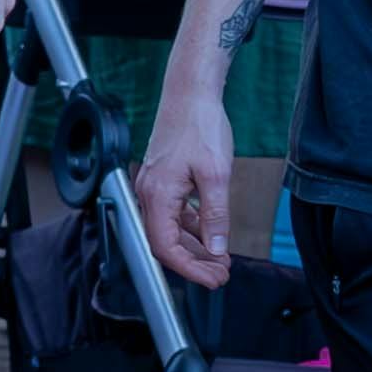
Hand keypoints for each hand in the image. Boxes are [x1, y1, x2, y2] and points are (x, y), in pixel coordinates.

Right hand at [133, 93, 236, 286]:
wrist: (190, 92)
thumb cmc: (200, 125)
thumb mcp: (216, 175)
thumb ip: (215, 215)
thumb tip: (216, 248)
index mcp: (157, 194)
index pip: (165, 247)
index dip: (189, 269)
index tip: (213, 280)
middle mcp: (148, 192)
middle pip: (164, 242)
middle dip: (194, 263)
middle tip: (222, 275)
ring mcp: (153, 185)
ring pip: (169, 229)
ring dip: (194, 247)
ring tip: (220, 259)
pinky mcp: (162, 179)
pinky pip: (172, 213)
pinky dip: (191, 228)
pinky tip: (210, 232)